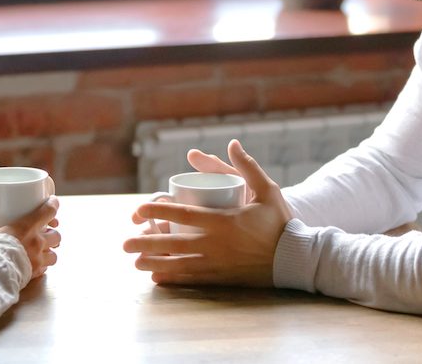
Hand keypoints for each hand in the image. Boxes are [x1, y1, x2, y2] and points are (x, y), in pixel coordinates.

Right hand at [0, 196, 61, 277]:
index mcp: (27, 227)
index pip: (48, 211)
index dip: (53, 205)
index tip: (53, 202)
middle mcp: (37, 242)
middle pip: (56, 235)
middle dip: (52, 234)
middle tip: (44, 234)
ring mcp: (38, 259)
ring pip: (54, 255)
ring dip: (49, 253)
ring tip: (41, 253)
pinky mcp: (35, 274)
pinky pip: (44, 269)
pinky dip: (41, 267)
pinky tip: (34, 266)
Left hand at [123, 139, 290, 286]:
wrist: (296, 259)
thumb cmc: (280, 222)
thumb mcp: (268, 190)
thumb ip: (247, 166)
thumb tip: (232, 143)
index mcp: (223, 221)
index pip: (183, 214)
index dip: (157, 210)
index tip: (138, 210)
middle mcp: (216, 244)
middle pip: (173, 243)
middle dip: (146, 242)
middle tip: (125, 242)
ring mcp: (218, 263)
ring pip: (179, 264)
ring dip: (154, 263)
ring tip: (135, 262)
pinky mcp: (222, 278)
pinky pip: (192, 279)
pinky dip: (173, 278)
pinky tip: (157, 277)